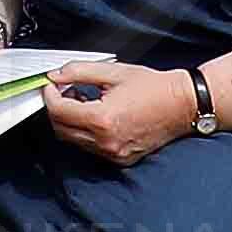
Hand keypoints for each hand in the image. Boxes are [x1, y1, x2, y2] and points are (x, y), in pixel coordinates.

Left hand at [41, 61, 196, 167]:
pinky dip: (85, 132)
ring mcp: (113, 154)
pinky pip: (90, 148)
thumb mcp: (113, 71)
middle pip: (61, 129)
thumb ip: (79, 72)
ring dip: (70, 121)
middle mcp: (106, 142)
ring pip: (74, 140)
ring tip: (83, 100)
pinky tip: (96, 115)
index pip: (59, 112)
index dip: (50, 96)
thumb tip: (55, 76)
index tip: (51, 85)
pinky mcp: (120, 159)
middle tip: (65, 90)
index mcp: (103, 119)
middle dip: (57, 108)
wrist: (181, 106)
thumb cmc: (152, 87)